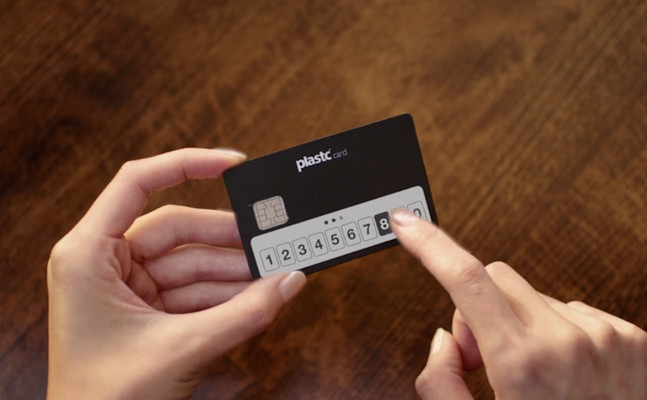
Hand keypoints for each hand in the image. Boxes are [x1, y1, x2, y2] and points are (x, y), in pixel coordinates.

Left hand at [47, 148, 305, 399]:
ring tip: (271, 277)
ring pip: (191, 263)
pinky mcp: (146, 310)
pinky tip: (254, 298)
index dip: (188, 164)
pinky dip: (224, 295)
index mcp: (88, 254)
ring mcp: (127, 287)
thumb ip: (243, 315)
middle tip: (270, 245)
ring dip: (233, 273)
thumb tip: (288, 282)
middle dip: (228, 241)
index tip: (232, 164)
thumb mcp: (179, 350)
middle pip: (178, 228)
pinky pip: (193, 290)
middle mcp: (104, 262)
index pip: (138, 183)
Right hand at [391, 208, 646, 399]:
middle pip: (495, 277)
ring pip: (534, 294)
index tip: (408, 224)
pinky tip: (563, 370)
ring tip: (531, 372)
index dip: (430, 245)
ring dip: (521, 322)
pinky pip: (573, 310)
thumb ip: (441, 384)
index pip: (465, 279)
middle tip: (483, 355)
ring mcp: (603, 337)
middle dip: (478, 307)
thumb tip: (444, 341)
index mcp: (523, 364)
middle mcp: (566, 342)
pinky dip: (558, 331)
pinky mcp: (630, 338)